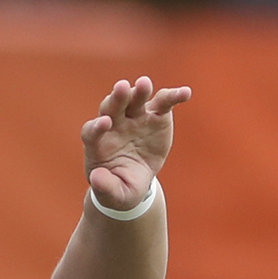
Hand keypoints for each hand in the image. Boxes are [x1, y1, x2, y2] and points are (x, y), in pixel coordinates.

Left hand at [81, 76, 188, 209]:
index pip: (92, 130)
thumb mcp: (114, 195)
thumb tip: (96, 177)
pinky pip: (164, 102)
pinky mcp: (156, 115)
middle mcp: (114, 124)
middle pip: (112, 107)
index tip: (104, 124)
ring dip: (139, 90)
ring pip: (135, 99)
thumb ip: (105, 187)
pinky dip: (174, 96)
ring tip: (144, 84)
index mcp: (98, 143)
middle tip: (121, 88)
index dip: (96, 126)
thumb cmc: (120, 187)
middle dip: (116, 98)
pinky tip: (185, 93)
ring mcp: (135, 117)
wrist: (136, 181)